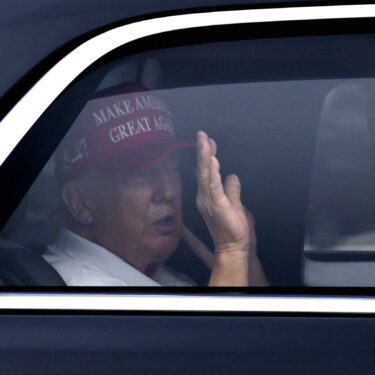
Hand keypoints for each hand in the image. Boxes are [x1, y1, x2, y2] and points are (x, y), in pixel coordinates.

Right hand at [195, 131, 250, 285]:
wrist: (233, 249)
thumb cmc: (233, 230)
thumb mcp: (235, 205)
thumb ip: (232, 190)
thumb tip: (232, 176)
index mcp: (208, 196)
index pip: (207, 172)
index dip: (208, 156)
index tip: (209, 142)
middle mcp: (205, 197)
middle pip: (203, 170)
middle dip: (203, 151)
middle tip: (202, 134)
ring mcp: (209, 201)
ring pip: (206, 175)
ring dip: (205, 157)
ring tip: (205, 141)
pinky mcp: (217, 206)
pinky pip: (214, 187)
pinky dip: (212, 173)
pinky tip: (212, 161)